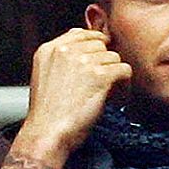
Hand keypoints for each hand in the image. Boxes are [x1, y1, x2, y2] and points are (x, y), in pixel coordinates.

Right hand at [18, 28, 131, 159]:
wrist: (47, 134)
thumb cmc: (47, 114)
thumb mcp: (44, 77)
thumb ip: (61, 61)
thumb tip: (89, 53)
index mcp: (49, 50)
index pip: (80, 34)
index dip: (94, 46)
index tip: (98, 61)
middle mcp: (65, 51)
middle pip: (100, 44)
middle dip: (104, 63)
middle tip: (103, 82)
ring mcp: (83, 62)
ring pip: (113, 57)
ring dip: (114, 75)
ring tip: (108, 93)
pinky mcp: (100, 76)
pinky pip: (124, 70)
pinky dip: (124, 85)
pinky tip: (116, 97)